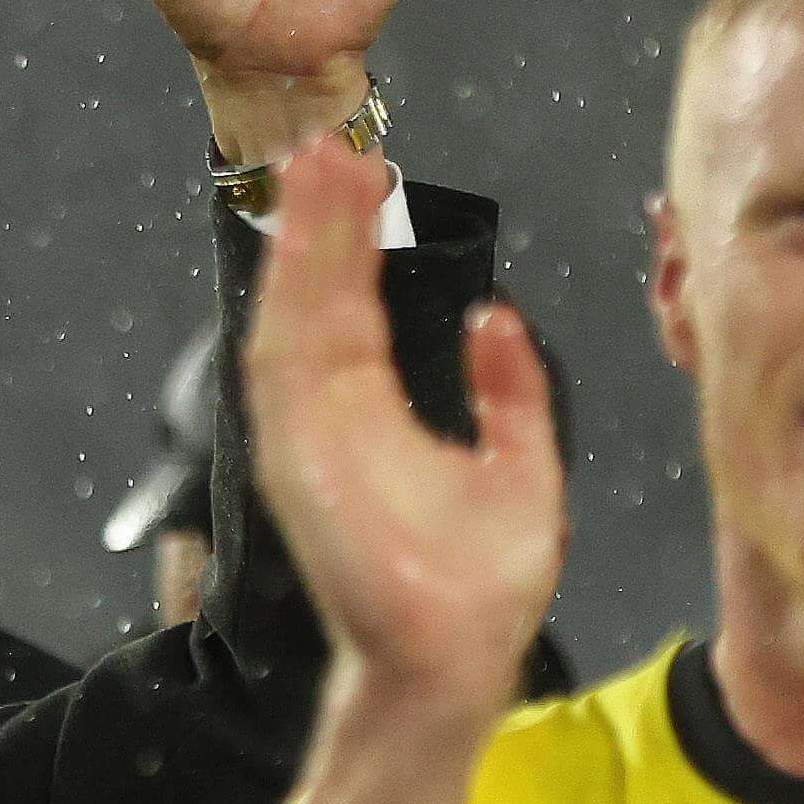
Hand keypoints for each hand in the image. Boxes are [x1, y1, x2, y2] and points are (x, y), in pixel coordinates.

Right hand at [244, 137, 560, 716]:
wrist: (452, 660)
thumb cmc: (474, 589)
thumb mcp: (519, 467)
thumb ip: (510, 393)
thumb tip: (496, 321)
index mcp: (370, 416)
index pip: (354, 308)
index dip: (352, 241)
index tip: (362, 175)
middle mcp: (327, 421)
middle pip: (314, 299)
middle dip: (318, 220)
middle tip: (327, 143)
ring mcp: (306, 441)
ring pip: (293, 317)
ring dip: (301, 244)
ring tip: (315, 170)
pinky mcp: (298, 463)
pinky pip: (283, 369)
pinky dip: (287, 304)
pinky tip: (298, 250)